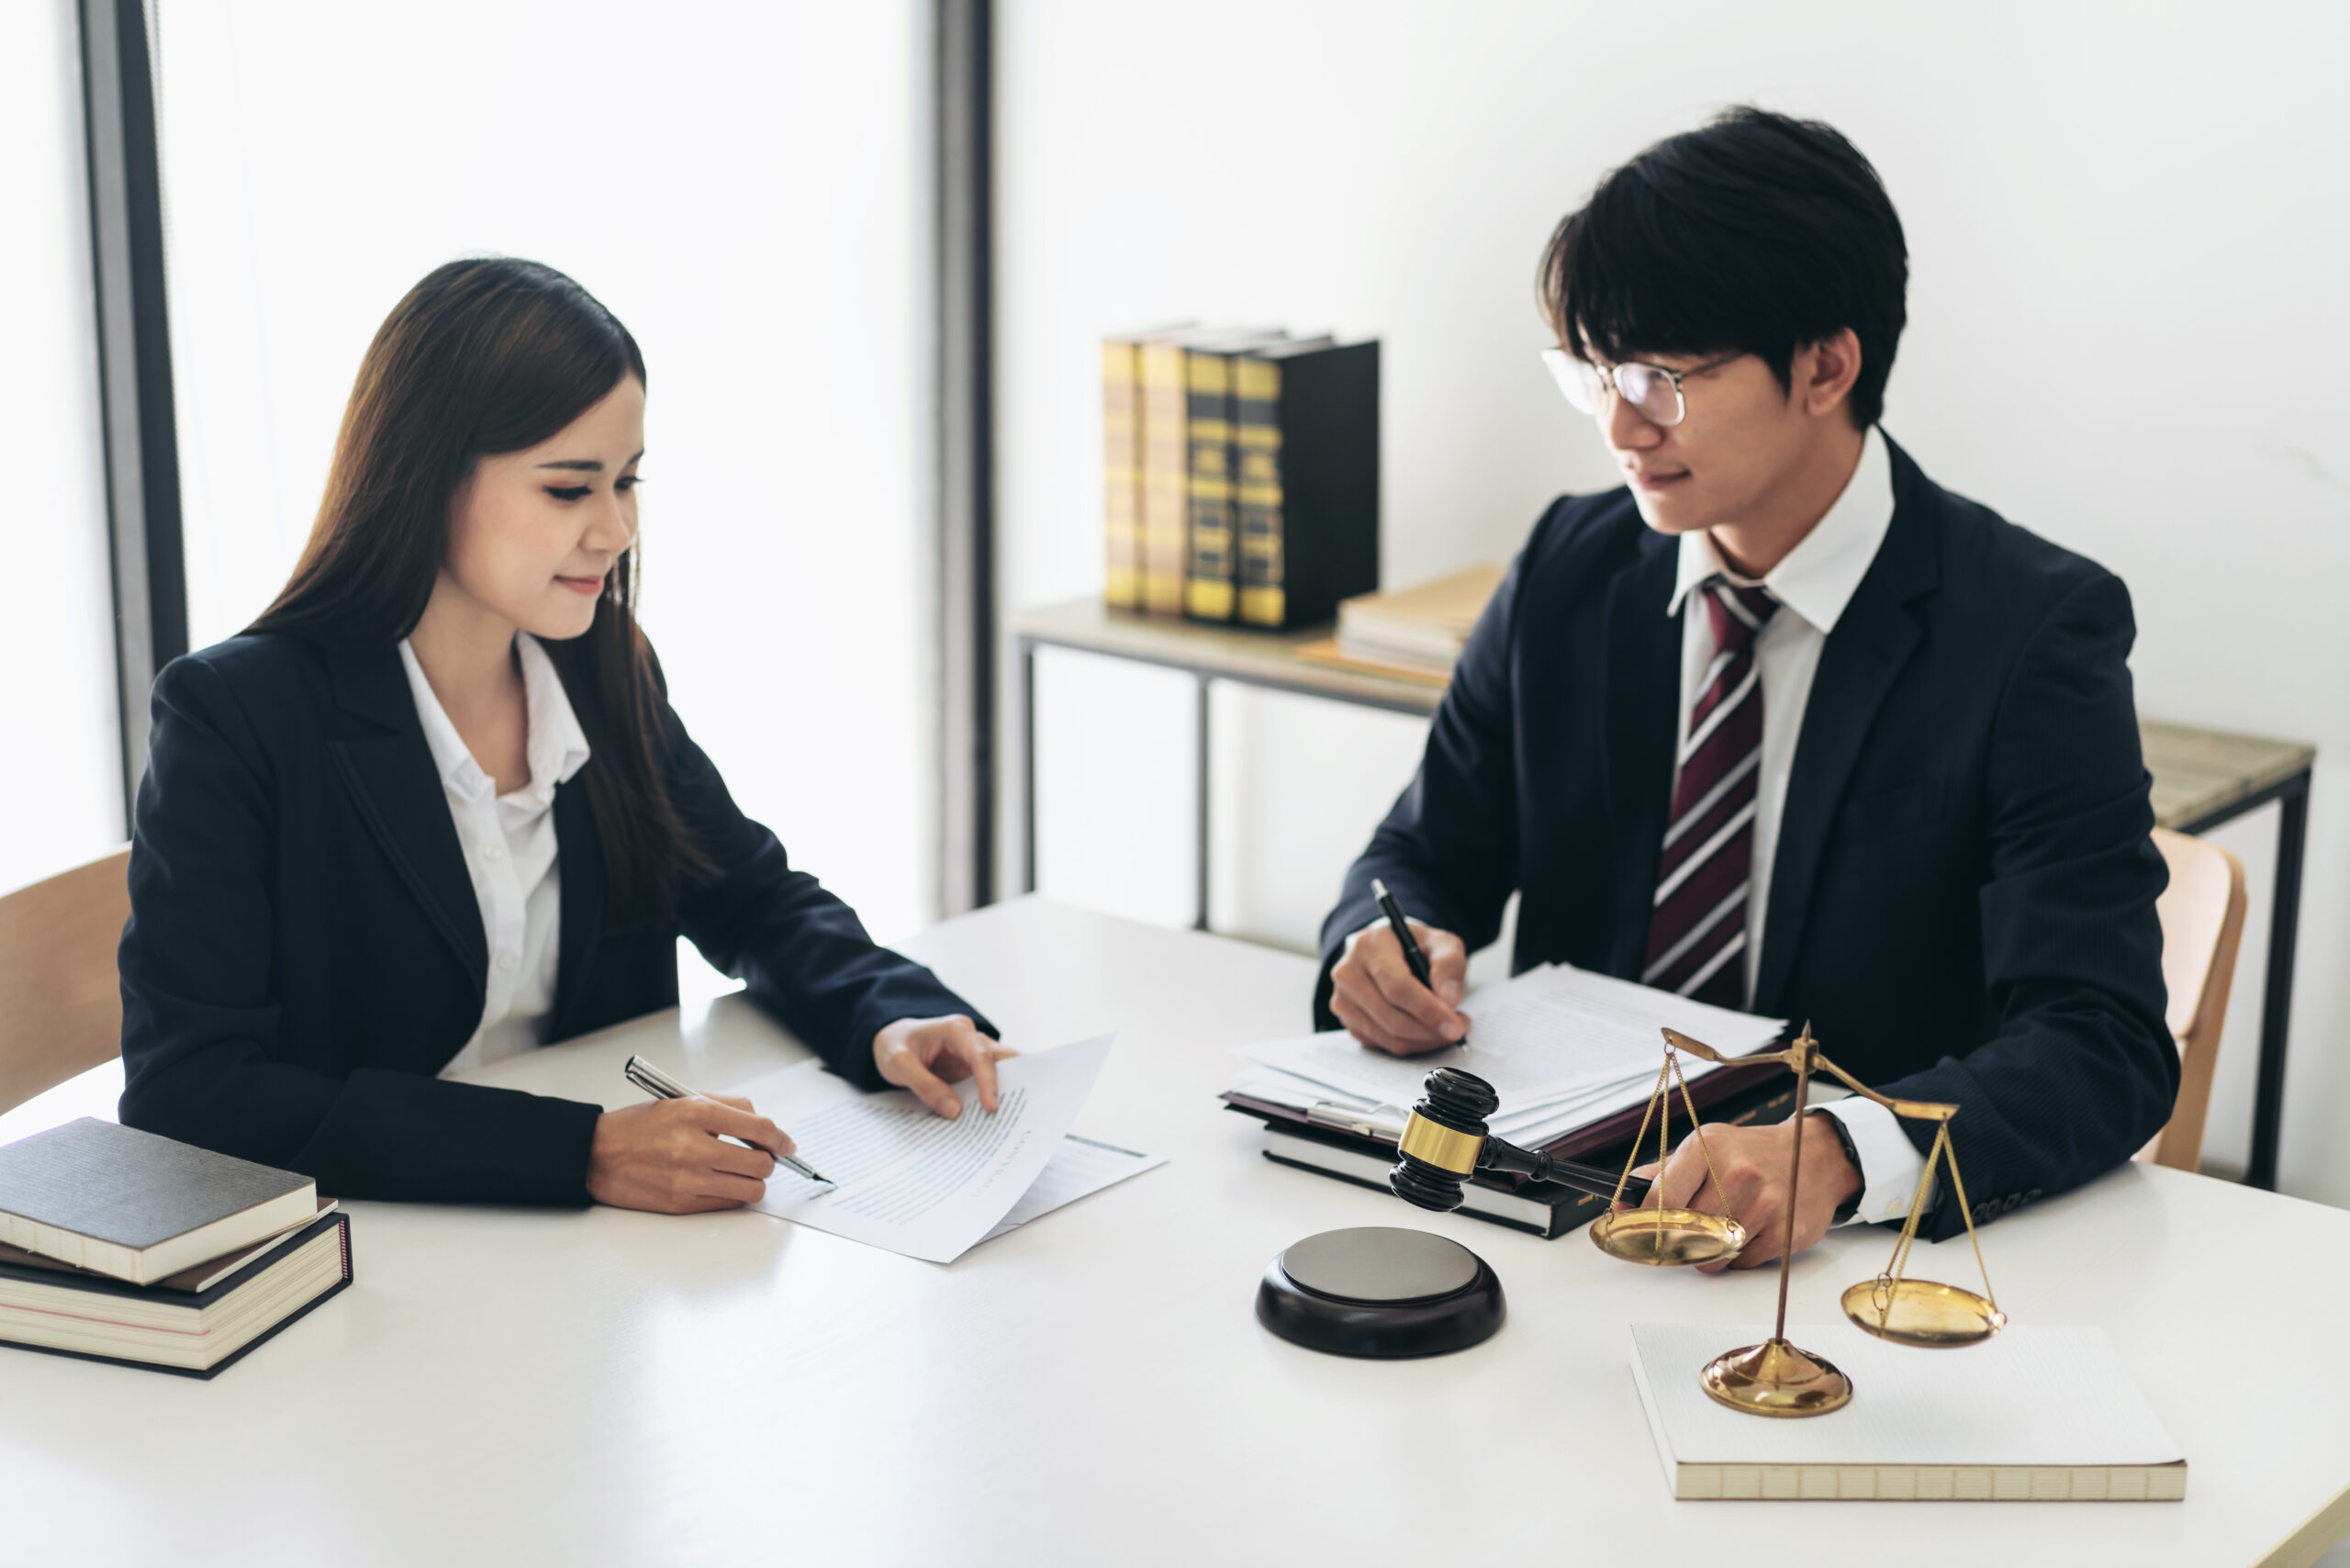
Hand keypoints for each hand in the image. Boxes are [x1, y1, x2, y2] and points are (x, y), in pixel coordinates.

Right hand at [587, 1095, 789, 1213]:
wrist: (597, 1155)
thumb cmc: (639, 1127)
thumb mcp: (680, 1100)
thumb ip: (726, 1107)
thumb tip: (762, 1125)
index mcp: (696, 1113)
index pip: (759, 1128)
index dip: (781, 1138)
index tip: (786, 1144)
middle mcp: (694, 1146)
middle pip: (761, 1162)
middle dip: (768, 1161)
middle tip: (760, 1158)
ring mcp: (688, 1179)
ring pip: (751, 1188)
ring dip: (753, 1181)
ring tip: (741, 1173)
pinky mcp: (682, 1203)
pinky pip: (728, 1203)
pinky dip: (733, 1194)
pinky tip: (720, 1183)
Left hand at [873, 1014, 1013, 1118]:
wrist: (891, 1040)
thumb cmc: (894, 1046)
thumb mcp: (898, 1064)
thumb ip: (925, 1086)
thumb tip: (956, 1111)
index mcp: (955, 1030)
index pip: (980, 1056)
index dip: (988, 1082)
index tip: (991, 1108)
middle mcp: (972, 1039)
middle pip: (1003, 1059)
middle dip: (1016, 1082)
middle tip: (1024, 1110)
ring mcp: (975, 1055)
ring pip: (1003, 1071)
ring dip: (1008, 1092)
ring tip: (1014, 1120)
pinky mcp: (972, 1071)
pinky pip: (990, 1083)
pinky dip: (995, 1098)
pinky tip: (996, 1120)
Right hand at [1328, 916, 1468, 1055]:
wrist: (1387, 950)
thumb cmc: (1413, 946)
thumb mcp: (1440, 942)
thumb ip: (1449, 964)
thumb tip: (1449, 999)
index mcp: (1369, 946)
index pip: (1397, 987)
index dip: (1428, 1011)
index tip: (1455, 1026)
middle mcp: (1348, 973)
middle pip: (1391, 1017)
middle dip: (1429, 1031)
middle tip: (1458, 1030)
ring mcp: (1343, 999)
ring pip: (1387, 1036)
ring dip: (1422, 1041)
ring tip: (1445, 1029)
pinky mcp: (1347, 1020)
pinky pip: (1382, 1044)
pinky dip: (1410, 1044)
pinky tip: (1425, 1032)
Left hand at [1629, 1111, 1860, 1273]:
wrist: (1812, 1156)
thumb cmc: (1750, 1154)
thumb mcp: (1705, 1148)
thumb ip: (1660, 1175)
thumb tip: (1620, 1204)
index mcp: (1709, 1147)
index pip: (1664, 1198)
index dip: (1647, 1222)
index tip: (1641, 1231)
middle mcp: (1738, 1173)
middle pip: (1685, 1231)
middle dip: (1678, 1240)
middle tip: (1682, 1235)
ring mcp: (1765, 1203)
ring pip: (1712, 1254)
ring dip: (1707, 1253)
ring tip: (1718, 1230)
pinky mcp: (1785, 1232)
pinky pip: (1741, 1262)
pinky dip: (1736, 1256)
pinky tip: (1746, 1232)